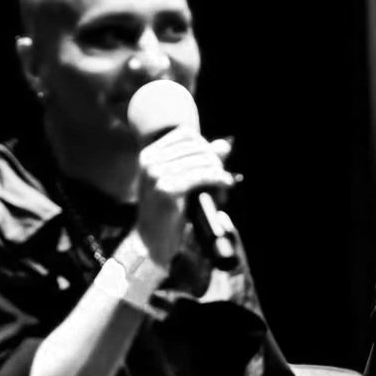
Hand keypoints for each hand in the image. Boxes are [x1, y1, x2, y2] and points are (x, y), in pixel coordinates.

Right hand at [132, 131, 236, 265]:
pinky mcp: (166, 189)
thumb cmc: (168, 211)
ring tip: (224, 185)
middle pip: (195, 146)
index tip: (214, 161)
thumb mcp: (182, 181)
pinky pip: (201, 176)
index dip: (204, 145)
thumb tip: (224, 145)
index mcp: (148, 155)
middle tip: (222, 176)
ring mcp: (156, 174)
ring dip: (218, 171)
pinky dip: (218, 178)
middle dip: (214, 159)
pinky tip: (226, 185)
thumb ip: (201, 161)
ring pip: (201, 161)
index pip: (185, 135)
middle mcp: (149, 161)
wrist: (151, 241)